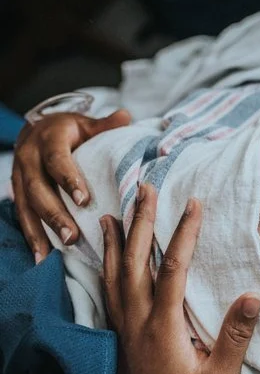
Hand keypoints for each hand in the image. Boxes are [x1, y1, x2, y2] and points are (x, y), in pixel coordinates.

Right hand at [12, 110, 130, 261]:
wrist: (37, 129)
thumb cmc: (70, 130)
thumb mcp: (87, 123)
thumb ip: (105, 124)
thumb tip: (127, 116)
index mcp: (48, 140)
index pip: (57, 160)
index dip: (68, 179)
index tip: (83, 200)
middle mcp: (28, 158)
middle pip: (39, 189)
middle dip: (54, 214)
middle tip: (72, 236)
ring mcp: (19, 176)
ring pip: (26, 206)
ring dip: (40, 231)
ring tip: (53, 253)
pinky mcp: (17, 191)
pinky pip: (22, 215)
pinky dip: (31, 236)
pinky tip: (40, 257)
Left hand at [100, 185, 259, 373]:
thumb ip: (235, 335)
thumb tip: (253, 294)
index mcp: (162, 328)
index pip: (172, 269)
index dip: (183, 234)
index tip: (193, 204)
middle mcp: (136, 324)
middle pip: (134, 263)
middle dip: (141, 223)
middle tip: (144, 189)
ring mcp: (123, 332)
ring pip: (113, 278)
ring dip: (116, 243)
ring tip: (113, 215)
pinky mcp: (118, 342)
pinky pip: (106, 296)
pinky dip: (105, 271)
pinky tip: (107, 263)